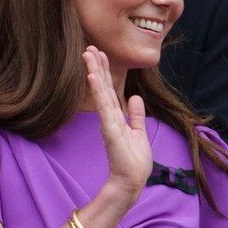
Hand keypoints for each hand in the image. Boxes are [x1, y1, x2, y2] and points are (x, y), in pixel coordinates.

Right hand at [83, 46, 151, 203]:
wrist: (132, 180)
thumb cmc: (134, 161)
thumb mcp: (139, 132)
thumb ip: (136, 115)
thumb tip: (134, 97)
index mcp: (115, 117)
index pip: (109, 89)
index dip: (104, 71)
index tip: (100, 54)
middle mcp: (109, 117)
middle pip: (102, 87)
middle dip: (96, 66)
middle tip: (88, 47)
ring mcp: (108, 122)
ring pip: (100, 92)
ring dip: (95, 72)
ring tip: (88, 54)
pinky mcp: (110, 129)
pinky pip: (103, 106)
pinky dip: (98, 90)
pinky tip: (93, 76)